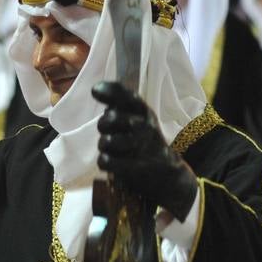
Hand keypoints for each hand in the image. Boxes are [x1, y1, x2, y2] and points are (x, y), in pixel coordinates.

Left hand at [93, 81, 197, 220]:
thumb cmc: (143, 140)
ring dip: (104, 146)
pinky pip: (106, 160)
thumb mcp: (137, 117)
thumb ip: (119, 103)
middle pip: (109, 119)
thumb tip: (96, 88)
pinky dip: (105, 161)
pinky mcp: (136, 167)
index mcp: (144, 112)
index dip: (110, 91)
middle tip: (109, 132)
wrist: (167, 173)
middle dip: (103, 126)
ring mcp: (142, 147)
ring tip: (113, 149)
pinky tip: (112, 161)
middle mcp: (145, 126)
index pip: (127, 96)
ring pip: (105, 141)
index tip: (95, 90)